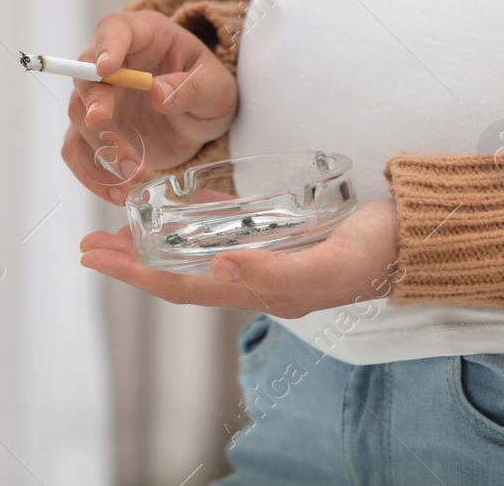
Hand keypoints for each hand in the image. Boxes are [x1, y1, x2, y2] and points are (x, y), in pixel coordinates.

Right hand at [60, 11, 237, 204]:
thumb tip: (155, 92)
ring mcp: (99, 97)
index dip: (107, 46)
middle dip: (93, 100)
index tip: (107, 68)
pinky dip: (91, 174)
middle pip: (86, 74)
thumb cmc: (207, 89)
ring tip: (135, 174)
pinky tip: (117, 192)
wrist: (200, 118)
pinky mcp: (95, 131)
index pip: (115, 28)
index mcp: (144, 36)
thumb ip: (191, 88)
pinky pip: (78, 150)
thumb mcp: (216, 88)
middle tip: (103, 122)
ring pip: (79, 115)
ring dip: (101, 146)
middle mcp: (113, 63)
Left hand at [78, 198, 400, 316]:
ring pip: (197, 259)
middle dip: (132, 261)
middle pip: (180, 276)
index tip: (97, 255)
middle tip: (88, 244)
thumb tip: (216, 268)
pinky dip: (196, 228)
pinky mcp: (281, 240)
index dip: (137, 273)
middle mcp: (258, 279)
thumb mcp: (329, 263)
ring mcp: (268, 261)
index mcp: (263, 289)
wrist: (415, 237)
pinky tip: (181, 214)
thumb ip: (274, 271)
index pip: (184, 287)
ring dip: (156, 248)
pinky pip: (227, 238)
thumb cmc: (375, 250)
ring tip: (120, 230)